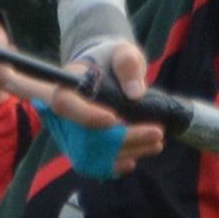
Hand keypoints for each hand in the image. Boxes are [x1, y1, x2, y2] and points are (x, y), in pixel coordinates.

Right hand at [36, 43, 167, 164]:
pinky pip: (93, 162)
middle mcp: (61, 113)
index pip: (64, 103)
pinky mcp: (81, 146)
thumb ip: (128, 64)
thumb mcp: (123, 52)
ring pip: (92, 152)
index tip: (113, 119)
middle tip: (157, 133)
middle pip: (83, 134)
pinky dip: (114, 164)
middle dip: (121, 138)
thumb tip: (135, 93)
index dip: (86, 116)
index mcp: (66, 84)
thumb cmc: (113, 60)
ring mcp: (69, 132)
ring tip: (157, 143)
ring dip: (126, 151)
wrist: (107, 72)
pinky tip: (135, 159)